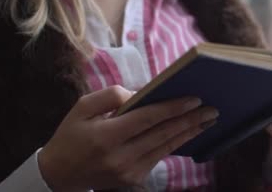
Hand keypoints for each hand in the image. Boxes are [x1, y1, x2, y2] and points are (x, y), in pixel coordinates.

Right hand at [38, 85, 218, 190]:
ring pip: (166, 148)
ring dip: (189, 133)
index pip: (146, 119)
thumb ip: (111, 96)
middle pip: (163, 134)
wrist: (59, 174)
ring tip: (208, 120)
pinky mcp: (134, 179)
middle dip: (190, 121)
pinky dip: (176, 143)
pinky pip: (160, 157)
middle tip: (212, 109)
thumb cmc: (71, 135)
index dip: (172, 108)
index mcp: (106, 136)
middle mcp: (120, 157)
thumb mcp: (82, 107)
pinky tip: (189, 132)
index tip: (193, 99)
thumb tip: (139, 93)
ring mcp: (129, 171)